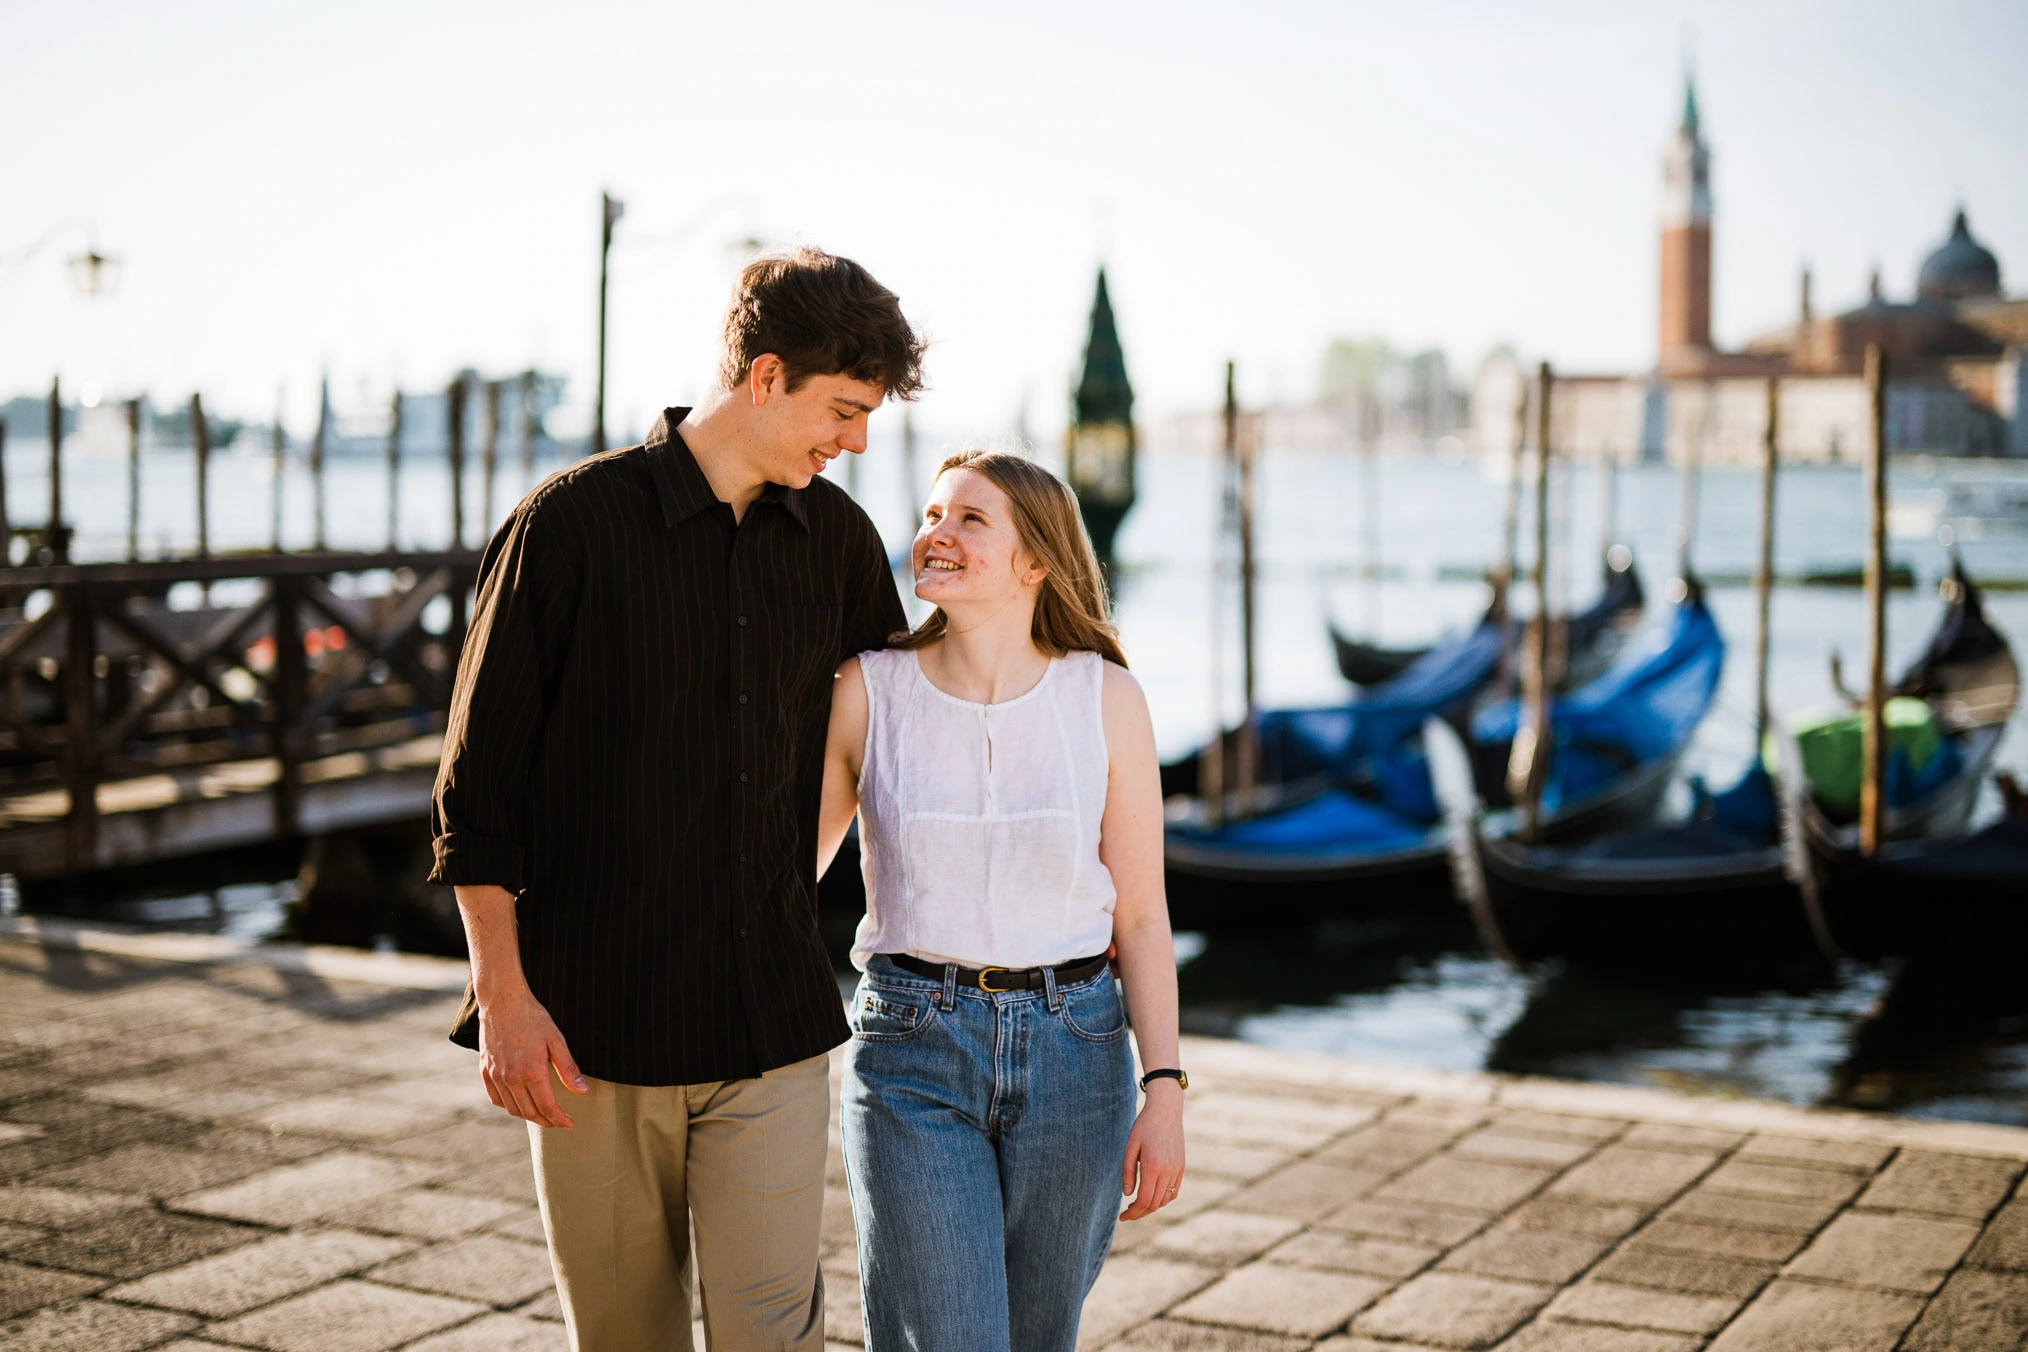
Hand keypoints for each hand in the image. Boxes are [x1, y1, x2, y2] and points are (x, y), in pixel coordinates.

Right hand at [477, 987, 587, 1128]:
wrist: (502, 1001)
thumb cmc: (532, 1017)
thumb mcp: (556, 1040)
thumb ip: (568, 1068)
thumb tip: (582, 1091)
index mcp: (531, 1071)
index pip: (547, 1107)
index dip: (560, 1119)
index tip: (570, 1124)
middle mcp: (511, 1078)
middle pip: (530, 1112)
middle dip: (547, 1121)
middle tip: (559, 1121)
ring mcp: (495, 1075)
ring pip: (512, 1108)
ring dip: (529, 1116)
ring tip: (543, 1115)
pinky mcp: (485, 1070)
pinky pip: (496, 1098)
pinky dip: (509, 1106)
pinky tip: (519, 1104)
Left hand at [1119, 1082, 1184, 1219]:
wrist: (1166, 1110)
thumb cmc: (1144, 1126)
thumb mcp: (1130, 1147)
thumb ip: (1128, 1172)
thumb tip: (1127, 1195)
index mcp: (1152, 1166)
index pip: (1144, 1200)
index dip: (1133, 1213)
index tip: (1123, 1217)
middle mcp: (1167, 1171)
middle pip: (1154, 1204)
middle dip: (1140, 1213)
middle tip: (1127, 1214)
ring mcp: (1177, 1170)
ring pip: (1165, 1200)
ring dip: (1152, 1207)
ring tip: (1138, 1206)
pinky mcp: (1182, 1167)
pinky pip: (1174, 1191)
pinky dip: (1164, 1199)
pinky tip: (1153, 1198)